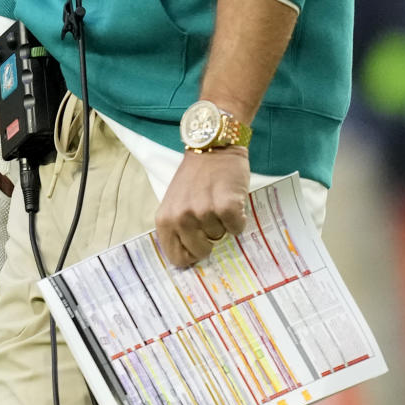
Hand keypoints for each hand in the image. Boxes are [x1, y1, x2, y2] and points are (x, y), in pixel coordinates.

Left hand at [155, 148, 249, 268]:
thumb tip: (190, 259)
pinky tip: (233, 201)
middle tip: (210, 217)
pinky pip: (237, 228)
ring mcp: (203, 211)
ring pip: (220, 237)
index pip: (177, 258)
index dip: (191, 256)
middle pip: (200, 252)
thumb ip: (178, 228)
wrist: (213, 145)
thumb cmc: (194, 175)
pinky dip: (239, 219)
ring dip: (223, 223)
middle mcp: (181, 217)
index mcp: (165, 219)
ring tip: (218, 200)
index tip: (199, 246)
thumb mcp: (175, 202)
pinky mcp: (225, 206)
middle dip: (209, 240)